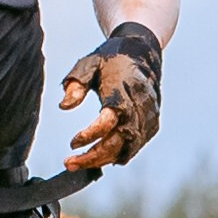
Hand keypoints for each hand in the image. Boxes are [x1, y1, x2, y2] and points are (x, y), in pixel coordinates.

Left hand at [59, 23, 162, 169]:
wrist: (142, 54)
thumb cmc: (110, 60)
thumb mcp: (88, 65)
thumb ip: (75, 84)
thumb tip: (65, 106)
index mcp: (122, 92)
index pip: (107, 122)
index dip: (89, 135)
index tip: (72, 143)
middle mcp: (138, 108)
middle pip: (116, 143)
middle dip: (92, 157)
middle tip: (69, 163)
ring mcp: (148, 119)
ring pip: (125, 150)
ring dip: (102, 160)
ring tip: (79, 162)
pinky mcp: (152, 126)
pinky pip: (133, 148)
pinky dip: (116, 155)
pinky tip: (99, 157)